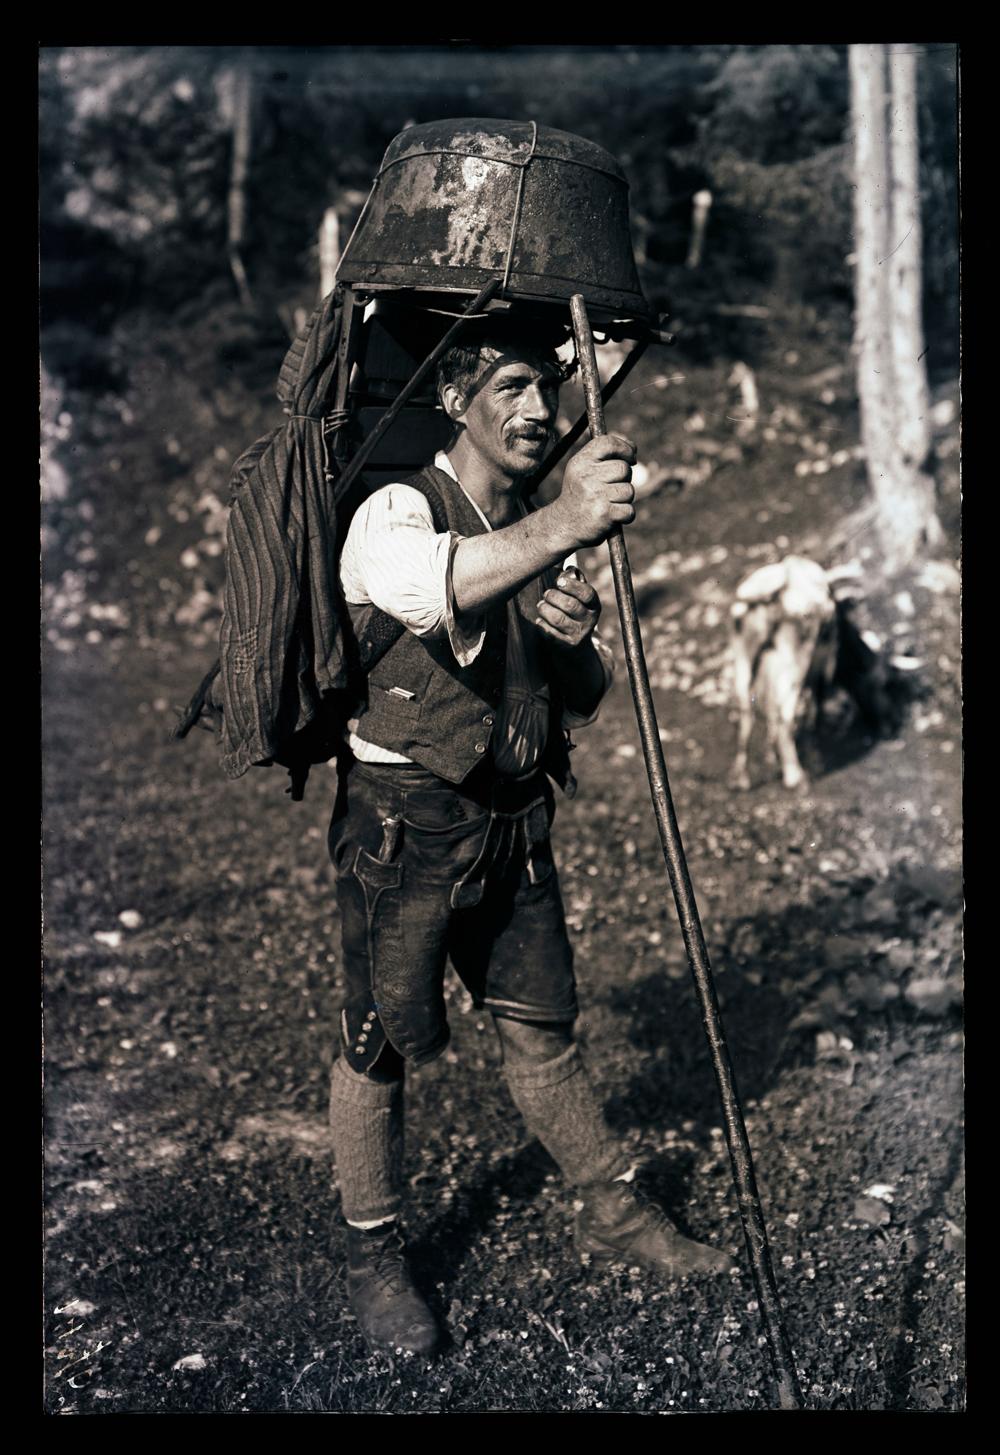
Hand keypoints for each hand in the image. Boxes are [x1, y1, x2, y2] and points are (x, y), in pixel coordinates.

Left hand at [535, 568, 601, 648]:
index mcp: (594, 605)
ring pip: (558, 619)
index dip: (572, 586)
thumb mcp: (579, 599)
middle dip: (554, 597)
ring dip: (545, 609)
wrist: (577, 646)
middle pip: (570, 605)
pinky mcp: (567, 645)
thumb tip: (568, 567)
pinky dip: (542, 625)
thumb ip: (575, 582)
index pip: (587, 594)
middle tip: (546, 594)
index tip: (559, 581)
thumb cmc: (574, 613)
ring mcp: (579, 634)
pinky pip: (550, 633)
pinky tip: (539, 621)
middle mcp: (589, 620)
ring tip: (541, 605)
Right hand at [548, 433, 636, 548]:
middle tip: (612, 488)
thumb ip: (602, 456)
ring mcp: (595, 495)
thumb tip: (632, 448)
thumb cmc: (579, 495)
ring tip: (608, 503)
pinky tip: (612, 516)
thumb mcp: (581, 470)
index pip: (608, 443)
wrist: (563, 525)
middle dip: (625, 479)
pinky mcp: (603, 513)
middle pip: (623, 468)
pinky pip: (629, 510)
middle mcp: (586, 476)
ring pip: (629, 490)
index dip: (625, 448)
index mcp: (580, 462)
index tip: (631, 457)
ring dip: (624, 499)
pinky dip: (625, 515)